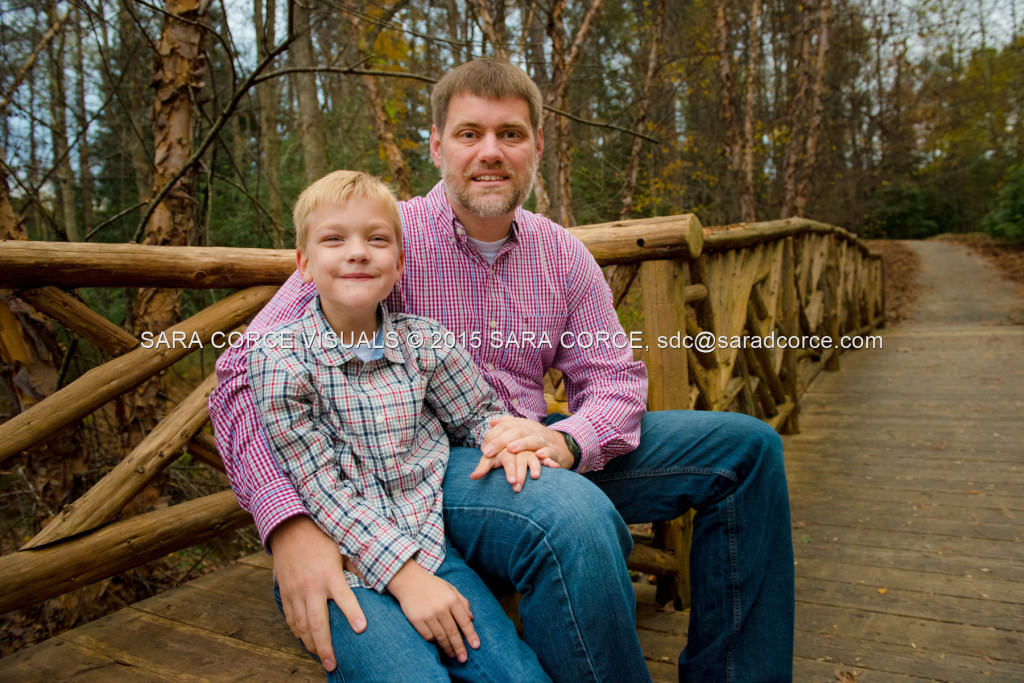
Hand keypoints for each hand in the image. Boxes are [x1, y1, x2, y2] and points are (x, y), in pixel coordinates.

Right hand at [270, 516, 366, 671]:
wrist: (290, 528)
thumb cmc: (321, 539)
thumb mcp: (342, 549)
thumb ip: (356, 567)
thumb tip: (376, 578)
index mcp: (330, 574)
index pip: (344, 597)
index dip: (353, 613)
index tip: (361, 629)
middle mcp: (312, 585)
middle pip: (318, 622)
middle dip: (325, 646)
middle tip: (332, 664)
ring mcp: (296, 591)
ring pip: (302, 625)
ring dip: (311, 644)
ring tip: (321, 658)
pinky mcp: (285, 593)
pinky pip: (290, 618)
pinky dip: (298, 633)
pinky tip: (305, 641)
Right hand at [387, 560, 479, 661]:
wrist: (409, 580)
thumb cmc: (432, 585)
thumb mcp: (450, 588)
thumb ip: (462, 602)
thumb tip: (471, 618)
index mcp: (451, 600)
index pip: (464, 621)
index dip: (471, 635)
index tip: (476, 646)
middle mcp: (441, 608)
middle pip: (453, 632)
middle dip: (460, 647)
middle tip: (463, 659)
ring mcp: (428, 614)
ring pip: (440, 637)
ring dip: (447, 648)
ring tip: (453, 655)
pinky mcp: (416, 620)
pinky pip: (427, 635)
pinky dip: (433, 641)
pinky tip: (437, 644)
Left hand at [469, 434, 559, 490]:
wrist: (560, 445)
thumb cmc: (533, 439)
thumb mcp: (520, 430)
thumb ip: (506, 425)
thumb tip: (491, 422)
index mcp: (521, 425)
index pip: (505, 426)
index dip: (492, 435)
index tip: (482, 449)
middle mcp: (532, 430)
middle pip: (516, 431)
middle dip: (500, 441)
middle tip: (487, 453)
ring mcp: (543, 440)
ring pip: (533, 440)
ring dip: (522, 444)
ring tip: (510, 449)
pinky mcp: (554, 451)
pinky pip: (551, 451)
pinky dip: (546, 453)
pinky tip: (540, 455)